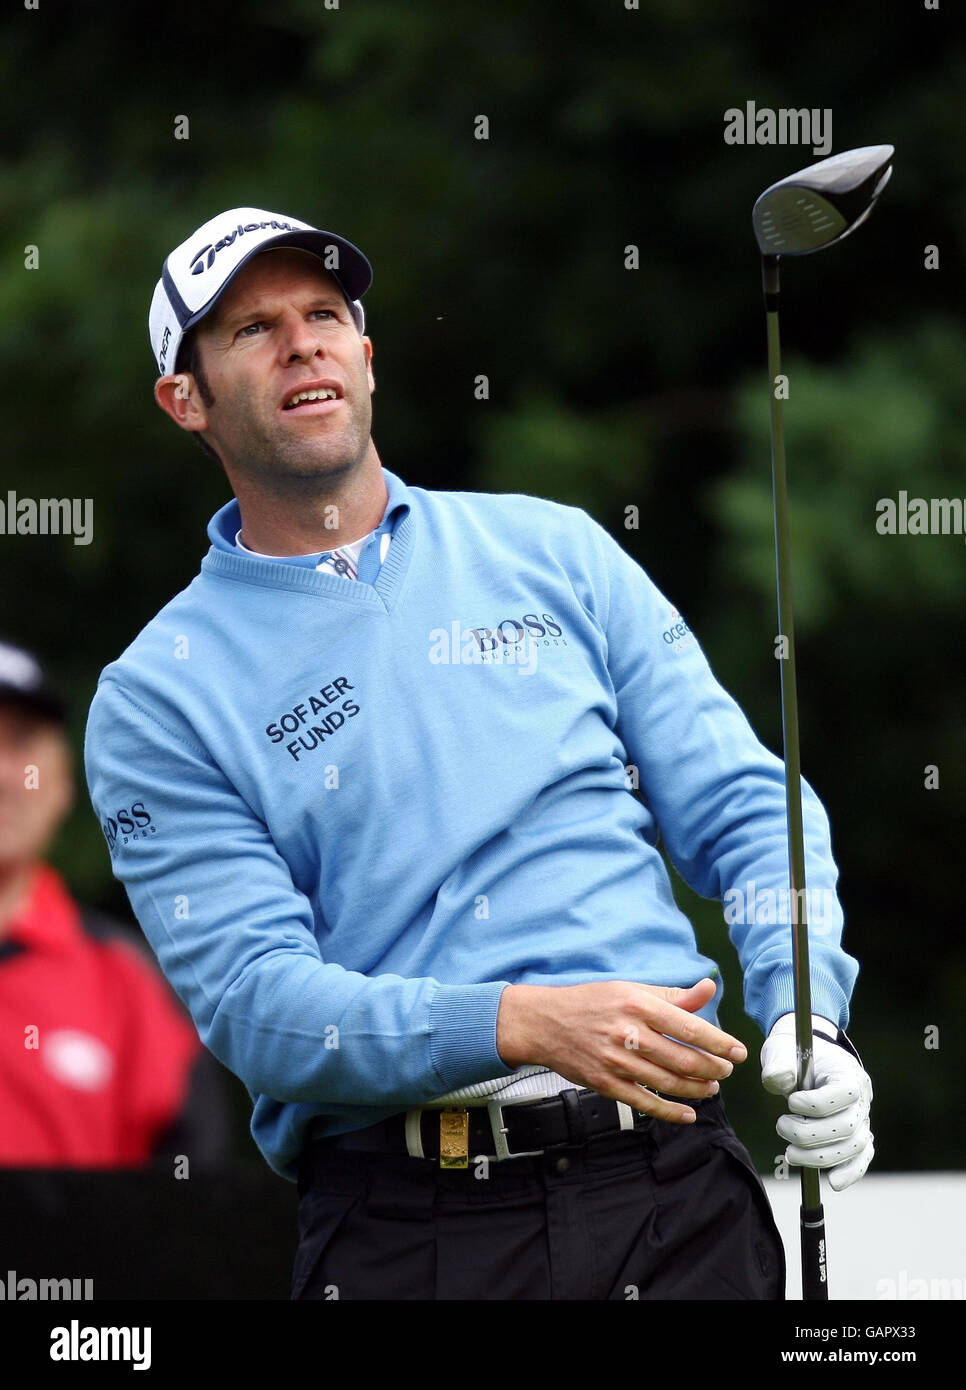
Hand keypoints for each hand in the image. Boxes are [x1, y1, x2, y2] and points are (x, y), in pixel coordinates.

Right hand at [496, 977, 747, 1124]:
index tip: (738, 1051)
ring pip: (667, 1082)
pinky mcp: (604, 1083)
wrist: (543, 1022)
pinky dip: (670, 1112)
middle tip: (726, 1070)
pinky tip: (688, 1114)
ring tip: (712, 1087)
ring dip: (696, 1089)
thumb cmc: (590, 1002)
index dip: (718, 1041)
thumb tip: (707, 988)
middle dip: (712, 1068)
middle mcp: (627, 1032)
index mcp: (637, 1004)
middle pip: (681, 1058)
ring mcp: (615, 1061)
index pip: (688, 1026)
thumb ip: (671, 995)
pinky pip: (644, 1102)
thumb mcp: (630, 989)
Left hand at [761, 1012, 873, 1189]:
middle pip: (846, 1127)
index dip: (815, 1104)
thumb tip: (777, 1082)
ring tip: (789, 1153)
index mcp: (848, 1074)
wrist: (809, 1061)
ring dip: (820, 1157)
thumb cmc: (796, 1056)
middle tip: (781, 1127)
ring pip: (853, 1148)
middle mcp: (862, 1100)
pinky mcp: (857, 1137)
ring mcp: (862, 1120)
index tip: (791, 1102)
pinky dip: (850, 1172)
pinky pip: (861, 1159)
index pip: (844, 1093)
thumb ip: (779, 1065)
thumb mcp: (783, 1051)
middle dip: (810, 1134)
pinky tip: (833, 1183)